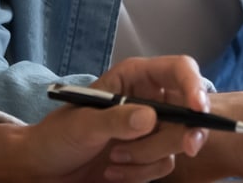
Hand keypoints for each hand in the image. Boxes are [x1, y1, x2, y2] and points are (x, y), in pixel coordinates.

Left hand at [0, 56, 210, 182]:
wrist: (43, 168)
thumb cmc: (57, 136)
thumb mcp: (83, 125)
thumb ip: (116, 120)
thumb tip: (151, 117)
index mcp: (135, 78)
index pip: (179, 70)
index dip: (194, 85)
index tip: (198, 110)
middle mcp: (148, 99)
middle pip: (189, 110)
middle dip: (181, 133)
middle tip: (185, 148)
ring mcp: (151, 129)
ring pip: (177, 142)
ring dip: (147, 157)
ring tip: (112, 159)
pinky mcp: (149, 155)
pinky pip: (164, 164)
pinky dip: (141, 173)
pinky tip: (113, 171)